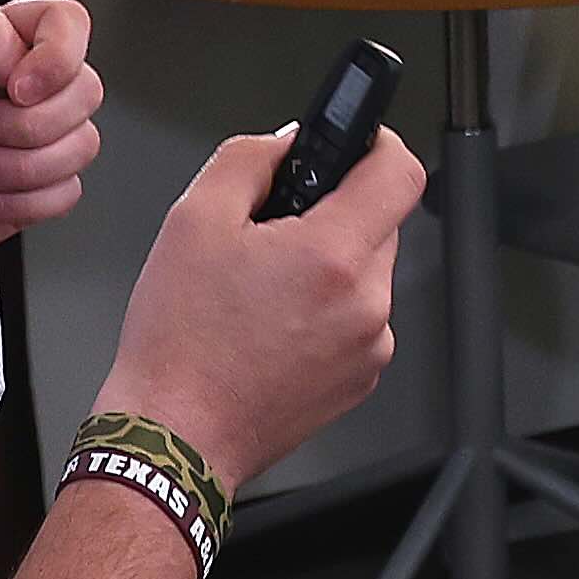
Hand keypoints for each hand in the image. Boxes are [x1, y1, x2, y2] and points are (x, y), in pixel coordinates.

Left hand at [0, 0, 100, 244]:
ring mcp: (40, 137)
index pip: (69, 22)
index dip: (58, 57)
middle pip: (87, 90)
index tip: (17, 88)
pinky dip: (22, 202)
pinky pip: (67, 192)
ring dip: (20, 168)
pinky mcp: (40, 184)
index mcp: (3, 44)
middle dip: (28, 125)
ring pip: (82, 145)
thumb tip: (26, 64)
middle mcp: (29, 86)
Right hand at [89, 123, 421, 489]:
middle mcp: (365, 303)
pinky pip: (358, 319)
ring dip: (330, 264)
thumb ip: (249, 159)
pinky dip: (327, 309)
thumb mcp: (193, 220)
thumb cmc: (179, 343)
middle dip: (336, 212)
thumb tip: (286, 144)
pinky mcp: (359, 378)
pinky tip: (274, 324)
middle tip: (276, 228)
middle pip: (381, 222)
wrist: (176, 434)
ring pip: (368, 273)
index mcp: (332, 257)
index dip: (379, 145)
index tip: (357, 144)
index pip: (402, 173)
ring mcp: (368, 346)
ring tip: (265, 287)